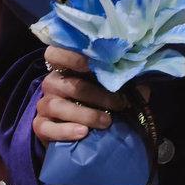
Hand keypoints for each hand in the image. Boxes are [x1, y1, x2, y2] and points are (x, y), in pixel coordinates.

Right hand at [33, 47, 147, 147]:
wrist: (81, 132)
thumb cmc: (99, 102)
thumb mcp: (112, 88)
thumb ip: (123, 79)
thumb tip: (144, 76)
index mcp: (66, 68)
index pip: (56, 52)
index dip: (70, 55)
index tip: (90, 63)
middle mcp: (52, 83)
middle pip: (67, 84)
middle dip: (96, 94)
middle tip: (118, 104)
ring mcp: (44, 104)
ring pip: (58, 105)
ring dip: (85, 114)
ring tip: (106, 122)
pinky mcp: (40, 126)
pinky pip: (46, 127)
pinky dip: (65, 130)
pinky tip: (83, 133)